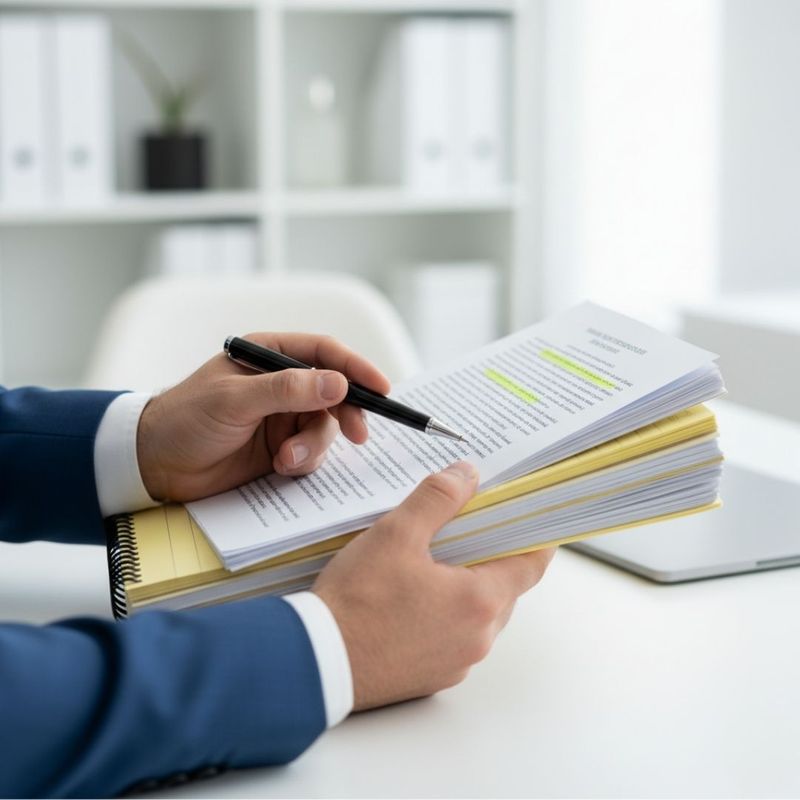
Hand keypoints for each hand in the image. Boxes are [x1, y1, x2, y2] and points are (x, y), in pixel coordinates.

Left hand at [136, 333, 390, 501]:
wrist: (156, 466)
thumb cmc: (186, 419)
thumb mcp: (235, 399)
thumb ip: (287, 390)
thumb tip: (337, 383)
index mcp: (269, 355)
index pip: (323, 353)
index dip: (355, 368)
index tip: (381, 388)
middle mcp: (281, 384)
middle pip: (334, 393)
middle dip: (347, 414)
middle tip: (359, 434)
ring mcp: (282, 417)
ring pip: (325, 428)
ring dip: (314, 445)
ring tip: (287, 460)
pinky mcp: (280, 448)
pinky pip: (311, 453)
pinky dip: (304, 462)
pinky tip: (282, 467)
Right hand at [313, 461, 555, 710]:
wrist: (315, 661)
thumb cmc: (356, 601)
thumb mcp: (397, 533)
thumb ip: (438, 498)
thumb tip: (467, 474)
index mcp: (480, 602)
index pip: (532, 565)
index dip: (534, 537)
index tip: (528, 517)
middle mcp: (477, 639)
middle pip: (504, 589)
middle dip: (490, 557)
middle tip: (465, 530)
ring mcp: (456, 663)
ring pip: (478, 615)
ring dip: (466, 587)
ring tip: (431, 562)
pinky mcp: (432, 677)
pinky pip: (454, 638)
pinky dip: (445, 615)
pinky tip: (412, 598)